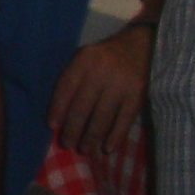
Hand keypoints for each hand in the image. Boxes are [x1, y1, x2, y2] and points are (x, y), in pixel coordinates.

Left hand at [47, 25, 151, 161]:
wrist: (141, 45)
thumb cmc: (106, 57)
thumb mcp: (85, 58)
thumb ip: (73, 79)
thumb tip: (59, 115)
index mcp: (84, 59)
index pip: (66, 88)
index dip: (58, 109)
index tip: (52, 126)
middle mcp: (102, 71)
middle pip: (82, 106)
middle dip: (73, 129)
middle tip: (68, 144)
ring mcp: (121, 83)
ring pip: (102, 116)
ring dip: (91, 137)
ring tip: (84, 149)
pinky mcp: (138, 94)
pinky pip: (124, 119)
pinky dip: (115, 136)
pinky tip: (107, 148)